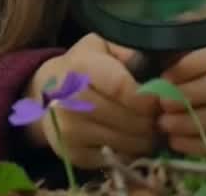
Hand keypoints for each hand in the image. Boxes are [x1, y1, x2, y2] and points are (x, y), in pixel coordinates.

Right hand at [22, 33, 160, 167]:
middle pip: (128, 119)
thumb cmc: (84, 65)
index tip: (159, 100)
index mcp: (81, 68)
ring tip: (150, 128)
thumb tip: (156, 69)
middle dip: (151, 120)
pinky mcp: (72, 155)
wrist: (45, 92)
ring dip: (145, 138)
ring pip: (125, 142)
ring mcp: (69, 131)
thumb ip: (129, 52)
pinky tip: (131, 139)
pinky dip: (129, 152)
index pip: (122, 88)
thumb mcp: (103, 45)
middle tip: (160, 116)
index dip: (148, 97)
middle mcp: (71, 101)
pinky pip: (114, 159)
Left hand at [157, 45, 205, 155]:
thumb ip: (176, 68)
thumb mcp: (189, 67)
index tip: (165, 77)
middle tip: (163, 103)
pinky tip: (176, 141)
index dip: (188, 67)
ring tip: (164, 124)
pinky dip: (196, 145)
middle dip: (188, 95)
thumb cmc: (198, 83)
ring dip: (189, 123)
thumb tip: (160, 83)